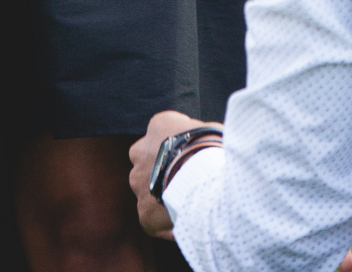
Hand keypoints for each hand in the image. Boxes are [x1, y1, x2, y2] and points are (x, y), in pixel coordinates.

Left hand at [129, 109, 201, 237]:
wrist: (202, 176)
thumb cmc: (212, 149)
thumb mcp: (209, 129)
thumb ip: (200, 134)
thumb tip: (206, 143)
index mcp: (158, 126)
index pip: (162, 133)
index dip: (176, 147)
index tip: (189, 157)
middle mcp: (141, 152)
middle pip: (147, 160)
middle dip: (161, 170)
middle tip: (184, 181)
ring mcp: (139, 183)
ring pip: (146, 190)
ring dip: (161, 196)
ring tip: (187, 205)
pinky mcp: (144, 213)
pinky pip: (153, 221)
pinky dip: (167, 225)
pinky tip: (187, 225)